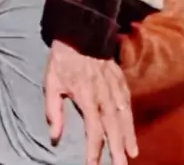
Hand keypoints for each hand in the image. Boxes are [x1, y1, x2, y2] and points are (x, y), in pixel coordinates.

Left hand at [45, 40, 137, 164]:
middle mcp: (103, 94)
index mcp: (86, 96)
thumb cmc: (62, 59)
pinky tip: (131, 127)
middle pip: (113, 127)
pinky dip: (130, 116)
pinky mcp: (119, 77)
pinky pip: (127, 100)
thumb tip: (54, 136)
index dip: (94, 150)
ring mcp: (113, 85)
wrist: (79, 31)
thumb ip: (53, 110)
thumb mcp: (51, 82)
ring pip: (124, 115)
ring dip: (128, 135)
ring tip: (132, 153)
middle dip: (117, 149)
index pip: (93, 130)